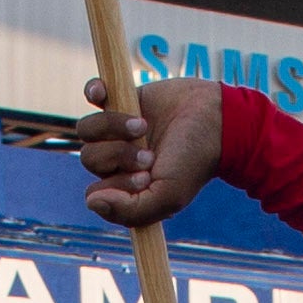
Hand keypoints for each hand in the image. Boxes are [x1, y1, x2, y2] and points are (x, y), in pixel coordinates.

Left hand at [68, 76, 226, 231]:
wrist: (216, 121)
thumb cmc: (193, 162)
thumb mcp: (167, 197)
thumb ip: (130, 210)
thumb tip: (91, 202)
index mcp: (125, 188)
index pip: (95, 192)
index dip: (116, 184)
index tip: (146, 177)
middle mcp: (117, 160)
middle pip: (89, 159)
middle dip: (118, 155)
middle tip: (150, 154)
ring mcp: (116, 130)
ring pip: (87, 130)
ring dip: (113, 126)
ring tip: (143, 125)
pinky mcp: (121, 99)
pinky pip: (92, 95)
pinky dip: (94, 92)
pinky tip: (103, 94)